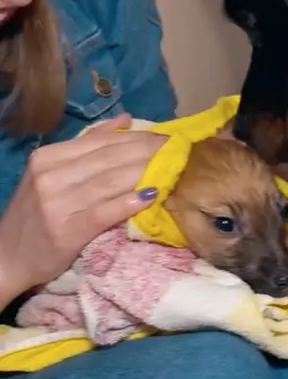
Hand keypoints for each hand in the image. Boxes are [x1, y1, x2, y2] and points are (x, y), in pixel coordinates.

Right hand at [0, 113, 166, 305]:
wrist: (5, 258)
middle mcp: (51, 175)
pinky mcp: (67, 229)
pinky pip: (106, 210)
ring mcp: (57, 202)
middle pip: (111, 159)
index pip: (103, 142)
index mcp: (49, 157)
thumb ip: (89, 146)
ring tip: (174, 170)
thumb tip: (126, 120)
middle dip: (150, 153)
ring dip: (147, 173)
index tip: (169, 138)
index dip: (140, 138)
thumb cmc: (36, 215)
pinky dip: (130, 202)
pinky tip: (152, 196)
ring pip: (112, 181)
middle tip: (179, 151)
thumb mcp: (53, 174)